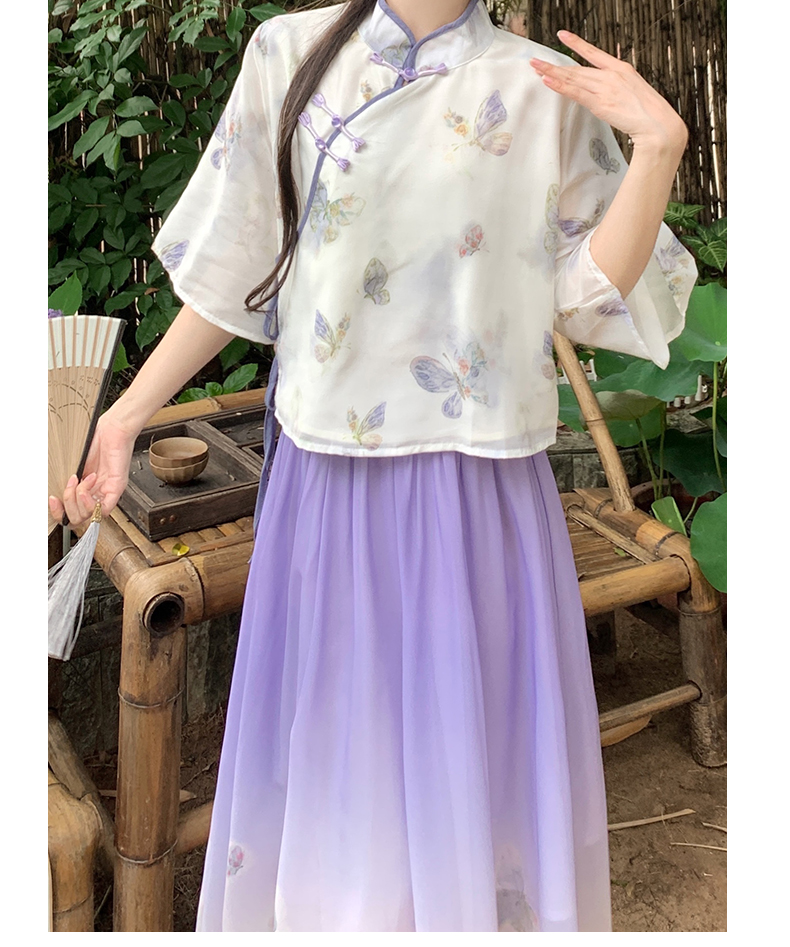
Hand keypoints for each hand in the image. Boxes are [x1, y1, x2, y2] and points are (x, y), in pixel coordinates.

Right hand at [48, 411, 137, 528]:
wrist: (112, 428)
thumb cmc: (96, 441)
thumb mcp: (75, 465)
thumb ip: (67, 482)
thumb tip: (55, 493)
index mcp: (85, 491)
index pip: (71, 515)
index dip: (58, 512)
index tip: (52, 498)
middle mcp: (96, 494)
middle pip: (78, 518)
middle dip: (68, 503)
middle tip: (70, 483)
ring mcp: (107, 492)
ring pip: (89, 516)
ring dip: (78, 498)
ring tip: (80, 478)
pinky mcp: (117, 488)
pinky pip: (104, 509)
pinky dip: (91, 501)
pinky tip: (87, 484)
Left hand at [529, 30, 687, 155]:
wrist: (657, 124)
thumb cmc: (649, 113)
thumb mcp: (633, 93)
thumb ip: (617, 89)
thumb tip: (605, 93)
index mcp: (621, 68)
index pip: (593, 53)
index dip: (576, 44)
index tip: (563, 36)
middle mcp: (611, 75)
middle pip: (577, 69)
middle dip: (554, 65)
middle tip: (536, 61)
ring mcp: (604, 88)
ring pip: (573, 78)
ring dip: (552, 73)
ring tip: (536, 68)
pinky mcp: (599, 103)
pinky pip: (575, 93)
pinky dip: (560, 86)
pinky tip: (548, 80)